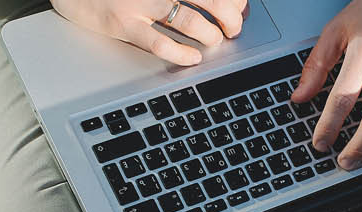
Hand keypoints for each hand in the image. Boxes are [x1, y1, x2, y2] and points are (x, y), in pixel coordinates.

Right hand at [51, 0, 247, 65]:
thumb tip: (212, 5)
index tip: (238, 7)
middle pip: (211, 0)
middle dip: (229, 17)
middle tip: (232, 27)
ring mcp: (140, 3)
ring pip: (191, 22)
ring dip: (210, 35)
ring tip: (213, 40)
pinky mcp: (123, 23)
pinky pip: (160, 42)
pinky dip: (182, 53)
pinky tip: (192, 57)